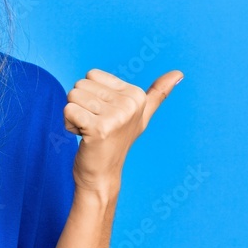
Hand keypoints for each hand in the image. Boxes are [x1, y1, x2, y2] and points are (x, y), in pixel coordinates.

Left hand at [63, 68, 182, 195]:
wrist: (102, 174)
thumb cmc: (116, 141)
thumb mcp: (141, 115)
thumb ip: (158, 93)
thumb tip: (178, 73)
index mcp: (136, 95)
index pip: (91, 75)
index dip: (91, 94)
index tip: (103, 114)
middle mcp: (130, 104)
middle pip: (80, 85)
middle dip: (81, 105)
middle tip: (94, 125)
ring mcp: (116, 117)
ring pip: (72, 96)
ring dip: (74, 115)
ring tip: (89, 131)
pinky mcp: (99, 129)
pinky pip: (68, 110)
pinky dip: (68, 124)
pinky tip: (82, 137)